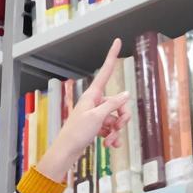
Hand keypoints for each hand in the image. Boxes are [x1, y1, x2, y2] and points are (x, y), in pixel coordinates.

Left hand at [35, 38, 132, 182]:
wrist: (66, 152)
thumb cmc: (77, 133)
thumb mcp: (97, 117)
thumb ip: (113, 104)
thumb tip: (126, 94)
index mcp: (92, 95)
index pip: (106, 72)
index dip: (112, 56)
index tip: (117, 40)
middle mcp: (94, 102)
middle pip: (118, 103)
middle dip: (122, 117)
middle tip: (118, 128)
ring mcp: (96, 114)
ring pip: (116, 118)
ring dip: (116, 131)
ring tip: (110, 142)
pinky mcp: (96, 127)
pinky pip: (111, 128)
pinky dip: (113, 137)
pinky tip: (112, 146)